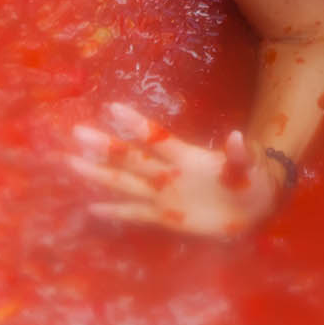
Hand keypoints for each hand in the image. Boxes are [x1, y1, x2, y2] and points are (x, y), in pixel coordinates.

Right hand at [68, 102, 283, 237]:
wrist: (253, 206)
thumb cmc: (251, 180)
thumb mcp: (249, 167)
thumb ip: (240, 155)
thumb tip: (237, 136)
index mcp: (186, 157)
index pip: (156, 138)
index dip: (135, 124)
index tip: (111, 108)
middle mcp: (168, 173)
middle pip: (131, 158)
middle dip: (105, 145)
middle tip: (77, 132)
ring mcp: (164, 194)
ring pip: (125, 182)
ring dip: (99, 173)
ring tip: (71, 162)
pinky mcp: (165, 216)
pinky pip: (135, 213)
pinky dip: (115, 211)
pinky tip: (91, 208)